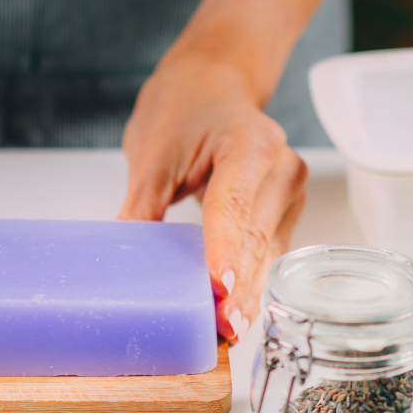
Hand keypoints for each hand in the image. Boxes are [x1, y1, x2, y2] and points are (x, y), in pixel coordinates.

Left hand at [119, 52, 306, 344]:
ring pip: (266, 251)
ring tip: (228, 329)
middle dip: (237, 285)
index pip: (233, 205)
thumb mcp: (152, 153)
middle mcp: (279, 166)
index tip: (218, 286)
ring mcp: (287, 189)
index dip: (224, 249)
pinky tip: (236, 309)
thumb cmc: (183, 108)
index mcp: (248, 143)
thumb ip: (143, 202)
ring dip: (247, 292)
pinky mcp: (282, 209)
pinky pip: (267, 250)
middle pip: (254, 236)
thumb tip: (126, 249)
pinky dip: (250, 280)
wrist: (211, 83)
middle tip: (220, 326)